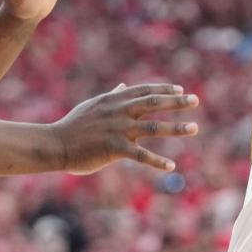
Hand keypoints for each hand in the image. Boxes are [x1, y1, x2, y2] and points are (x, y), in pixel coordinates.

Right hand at [50, 83, 199, 174]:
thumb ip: (111, 95)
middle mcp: (119, 111)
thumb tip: (122, 86)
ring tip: (194, 128)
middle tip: (196, 100)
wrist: (55, 144)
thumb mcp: (93, 105)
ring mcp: (118, 129)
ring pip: (153, 127)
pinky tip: (171, 166)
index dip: (164, 89)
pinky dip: (157, 161)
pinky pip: (141, 155)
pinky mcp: (114, 148)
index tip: (180, 89)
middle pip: (154, 103)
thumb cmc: (73, 125)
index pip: (145, 90)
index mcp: (114, 100)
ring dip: (176, 128)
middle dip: (177, 101)